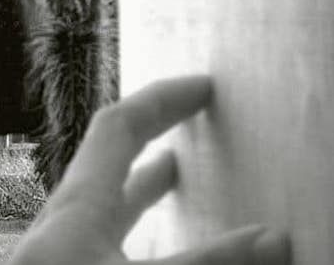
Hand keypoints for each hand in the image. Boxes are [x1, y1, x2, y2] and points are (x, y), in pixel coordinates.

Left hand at [11, 76, 290, 264]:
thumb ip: (206, 263)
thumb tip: (273, 239)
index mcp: (80, 201)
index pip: (120, 126)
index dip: (162, 99)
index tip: (203, 86)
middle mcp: (66, 217)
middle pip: (111, 158)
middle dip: (154, 134)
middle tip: (192, 120)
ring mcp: (61, 247)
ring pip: (106, 202)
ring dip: (142, 186)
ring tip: (174, 176)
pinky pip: (102, 238)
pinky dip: (134, 230)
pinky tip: (152, 249)